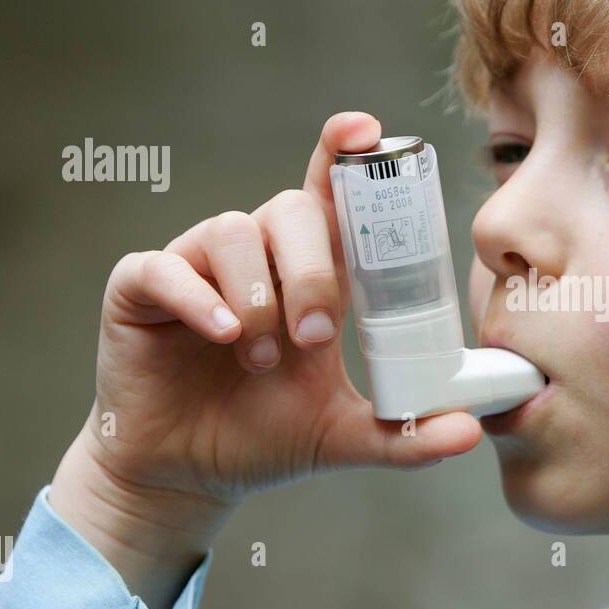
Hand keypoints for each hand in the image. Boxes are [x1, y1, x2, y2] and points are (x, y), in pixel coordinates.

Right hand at [50, 113, 481, 608]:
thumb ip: (404, 433)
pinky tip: (221, 335)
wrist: (187, 476)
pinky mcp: (140, 289)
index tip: (366, 132)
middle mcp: (256, 256)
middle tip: (316, 338)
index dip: (342, 153)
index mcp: (309, 273)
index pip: (329, 195)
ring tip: (262, 359)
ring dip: (258, 296)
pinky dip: (196, 297)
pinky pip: (165, 266)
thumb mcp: (343, 436)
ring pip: (232, 231)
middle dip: (312, 272)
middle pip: (291, 210)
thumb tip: (469, 433)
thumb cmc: (264, 437)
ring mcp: (196, 266)